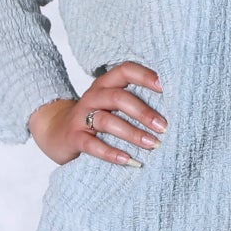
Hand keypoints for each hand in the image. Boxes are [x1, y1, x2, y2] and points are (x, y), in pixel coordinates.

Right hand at [28, 60, 166, 165]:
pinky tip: (129, 160)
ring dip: (132, 133)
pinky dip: (111, 153)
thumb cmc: (96, 119)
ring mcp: (81, 117)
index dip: (145, 76)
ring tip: (152, 145)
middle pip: (118, 97)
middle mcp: (93, 97)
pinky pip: (92, 145)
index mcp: (105, 84)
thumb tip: (174, 108)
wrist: (56, 133)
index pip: (125, 70)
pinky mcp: (74, 137)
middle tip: (164, 127)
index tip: (167, 87)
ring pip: (107, 121)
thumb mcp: (112, 106)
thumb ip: (134, 102)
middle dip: (143, 112)